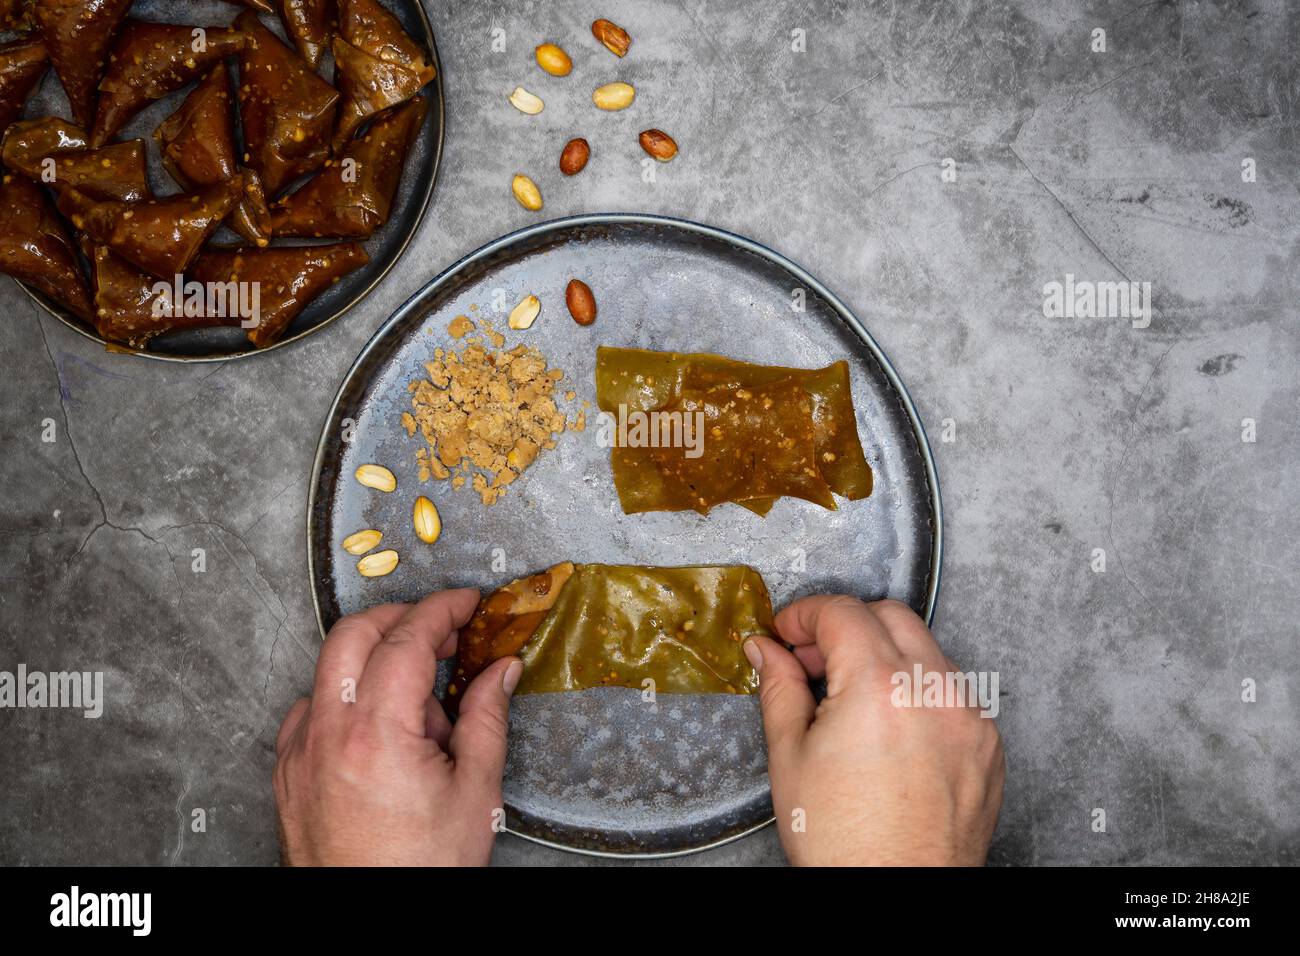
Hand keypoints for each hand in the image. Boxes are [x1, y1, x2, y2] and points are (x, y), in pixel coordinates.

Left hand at [273, 588, 521, 865]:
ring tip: (419, 702)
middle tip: (443, 631)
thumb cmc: (421, 870)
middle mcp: (327, 734)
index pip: (406, 639)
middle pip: (353, 635)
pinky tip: (378, 725)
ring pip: (328, 669)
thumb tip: (500, 670)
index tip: (466, 603)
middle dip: (401, 617)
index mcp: (378, 734)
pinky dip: (345, 697)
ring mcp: (299, 753)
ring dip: (373, 659)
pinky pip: (310, 709)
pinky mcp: (287, 773)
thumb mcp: (476, 793)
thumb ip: (487, 718)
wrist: (372, 924)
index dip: (441, 610)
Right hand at [744, 596, 1003, 865]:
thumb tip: (767, 652)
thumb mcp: (791, 759)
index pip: (842, 612)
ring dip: (885, 653)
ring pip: (926, 648)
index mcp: (880, 688)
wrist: (895, 896)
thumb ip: (779, 690)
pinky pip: (953, 690)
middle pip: (889, 614)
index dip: (804, 615)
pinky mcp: (987, 743)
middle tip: (811, 658)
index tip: (787, 632)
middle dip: (845, 624)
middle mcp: (935, 692)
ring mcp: (970, 717)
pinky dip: (918, 689)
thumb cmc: (844, 844)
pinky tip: (888, 725)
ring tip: (849, 696)